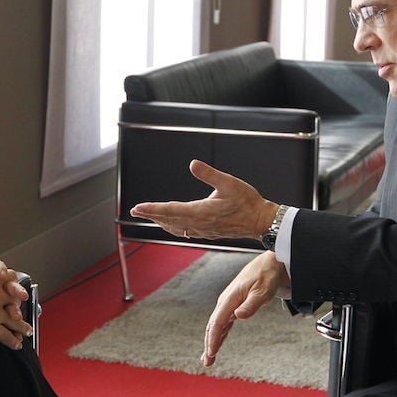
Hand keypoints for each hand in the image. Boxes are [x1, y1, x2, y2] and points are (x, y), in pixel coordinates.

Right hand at [0, 253, 30, 348]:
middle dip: (22, 308)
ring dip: (23, 328)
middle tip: (24, 314)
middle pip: (16, 301)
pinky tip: (16, 345)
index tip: (18, 291)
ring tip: (27, 332)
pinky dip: (12, 341)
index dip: (16, 286)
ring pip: (15, 320)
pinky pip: (6, 335)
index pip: (11, 280)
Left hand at [130, 159, 277, 240]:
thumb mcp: (229, 183)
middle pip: (169, 220)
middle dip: (151, 215)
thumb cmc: (248, 203)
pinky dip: (174, 228)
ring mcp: (203, 230)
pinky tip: (173, 225)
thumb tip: (193, 164)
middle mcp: (199, 224)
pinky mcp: (208, 232)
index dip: (152, 209)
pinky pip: (186, 232)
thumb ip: (209, 174)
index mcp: (201, 212)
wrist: (261, 221)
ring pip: (176, 228)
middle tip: (136, 211)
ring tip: (150, 216)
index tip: (137, 208)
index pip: (170, 210)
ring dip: (161, 221)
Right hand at [202, 251, 289, 365]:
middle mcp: (226, 302)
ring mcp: (229, 304)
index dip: (213, 338)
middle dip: (209, 344)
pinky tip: (217, 344)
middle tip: (206, 362)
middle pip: (213, 326)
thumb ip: (250, 305)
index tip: (211, 352)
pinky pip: (224, 323)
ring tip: (208, 359)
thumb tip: (237, 316)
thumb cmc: (266, 276)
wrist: (270, 264)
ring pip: (217, 326)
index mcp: (230, 298)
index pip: (217, 322)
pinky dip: (219, 335)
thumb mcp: (262, 291)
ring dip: (212, 341)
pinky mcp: (234, 306)